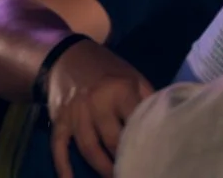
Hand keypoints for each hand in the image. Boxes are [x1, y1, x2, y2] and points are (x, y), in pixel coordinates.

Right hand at [42, 39, 152, 177]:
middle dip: (123, 160)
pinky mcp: (58, 121)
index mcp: (121, 90)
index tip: (153, 156)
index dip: (144, 141)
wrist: (66, 56)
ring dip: (101, 167)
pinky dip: (62, 165)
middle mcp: (97, 104)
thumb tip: (164, 116)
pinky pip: (59, 146)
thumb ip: (147, 96)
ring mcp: (75, 114)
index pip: (135, 122)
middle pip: (112, 140)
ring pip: (89, 148)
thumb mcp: (132, 74)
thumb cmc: (105, 67)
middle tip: (134, 171)